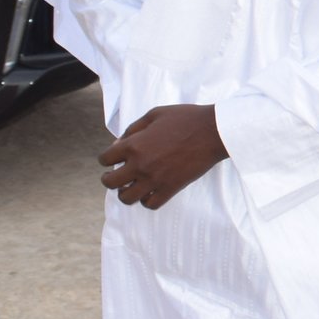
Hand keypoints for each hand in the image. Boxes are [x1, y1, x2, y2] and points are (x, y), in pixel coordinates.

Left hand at [97, 104, 228, 209]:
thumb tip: (118, 144)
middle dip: (108, 179)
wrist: (213, 131)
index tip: (113, 158)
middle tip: (115, 176)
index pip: (105, 158)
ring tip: (129, 187)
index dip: (106, 158)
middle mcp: (140, 164)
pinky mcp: (171, 188)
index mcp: (134, 144)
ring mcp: (155, 179)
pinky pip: (151, 204)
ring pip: (127, 197)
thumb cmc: (185, 118)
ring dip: (124, 193)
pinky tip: (148, 192)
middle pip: (110, 182)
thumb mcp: (154, 114)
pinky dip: (146, 201)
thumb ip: (133, 128)